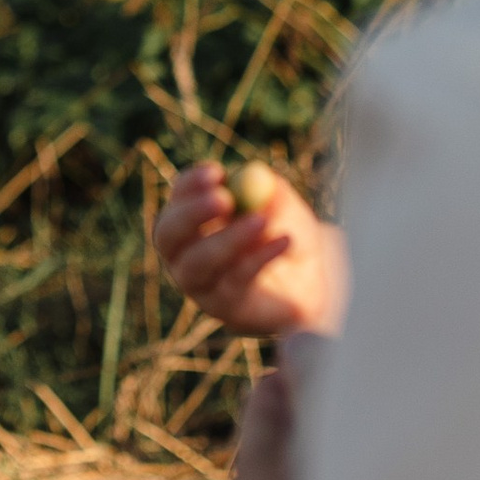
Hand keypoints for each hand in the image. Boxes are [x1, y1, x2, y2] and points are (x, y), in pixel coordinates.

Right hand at [151, 158, 344, 339]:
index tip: (216, 173)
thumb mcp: (284, 206)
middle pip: (168, 234)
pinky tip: (284, 241)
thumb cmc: (287, 234)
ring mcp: (199, 285)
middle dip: (192, 213)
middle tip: (223, 199)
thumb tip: (258, 178)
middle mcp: (182, 254)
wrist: (312, 285)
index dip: (190, 185)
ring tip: (260, 221)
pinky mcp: (223, 307)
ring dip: (228, 238)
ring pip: (198, 263)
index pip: (177, 200)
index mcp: (189, 220)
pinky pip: (234, 279)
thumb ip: (272, 192)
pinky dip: (259, 257)